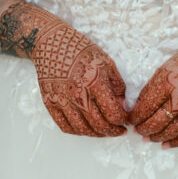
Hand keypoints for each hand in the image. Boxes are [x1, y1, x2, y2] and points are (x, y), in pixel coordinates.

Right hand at [0, 2, 128, 136]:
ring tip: (104, 131)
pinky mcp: (51, 103)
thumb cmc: (81, 50)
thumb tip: (124, 106)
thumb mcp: (106, 62)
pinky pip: (65, 126)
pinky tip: (86, 128)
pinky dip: (78, 131)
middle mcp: (78, 94)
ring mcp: (63, 100)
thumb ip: (117, 85)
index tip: (126, 120)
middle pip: (99, 125)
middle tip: (119, 130)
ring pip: (82, 129)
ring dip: (96, 134)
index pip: (113, 114)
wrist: (51, 43)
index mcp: (95, 83)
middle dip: (113, 131)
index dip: (123, 121)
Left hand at [128, 20, 177, 147]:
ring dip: (157, 137)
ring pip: (171, 131)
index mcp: (168, 82)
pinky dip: (176, 142)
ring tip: (149, 138)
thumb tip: (138, 105)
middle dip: (143, 129)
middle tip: (138, 131)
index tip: (130, 119)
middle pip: (156, 122)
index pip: (146, 106)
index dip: (135, 117)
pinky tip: (166, 145)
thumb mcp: (167, 67)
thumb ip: (152, 86)